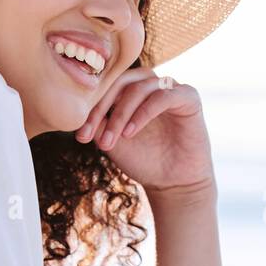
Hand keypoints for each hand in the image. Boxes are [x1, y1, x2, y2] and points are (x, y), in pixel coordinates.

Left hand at [74, 68, 214, 192]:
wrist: (173, 184)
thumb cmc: (143, 161)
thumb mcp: (112, 141)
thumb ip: (97, 122)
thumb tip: (76, 108)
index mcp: (133, 91)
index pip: (107, 86)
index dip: (91, 107)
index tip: (80, 135)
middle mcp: (152, 85)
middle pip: (121, 81)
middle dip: (102, 107)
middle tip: (91, 134)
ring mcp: (171, 89)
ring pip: (139, 88)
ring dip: (121, 114)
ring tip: (112, 139)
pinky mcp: (189, 98)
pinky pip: (163, 96)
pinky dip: (143, 112)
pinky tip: (131, 132)